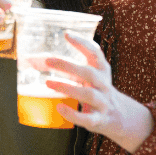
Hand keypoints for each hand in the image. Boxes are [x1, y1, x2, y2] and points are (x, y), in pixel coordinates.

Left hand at [43, 32, 152, 152]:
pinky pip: (88, 118)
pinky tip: (60, 108)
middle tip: (48, 60)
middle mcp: (104, 84)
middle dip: (68, 66)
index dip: (82, 43)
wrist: (120, 117)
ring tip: (48, 82)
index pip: (95, 53)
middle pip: (88, 73)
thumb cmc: (98, 91)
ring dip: (67, 87)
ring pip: (88, 94)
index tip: (67, 34)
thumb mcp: (92, 77)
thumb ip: (71, 69)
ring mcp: (103, 103)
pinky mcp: (99, 120)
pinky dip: (73, 113)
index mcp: (102, 70)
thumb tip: (34, 61)